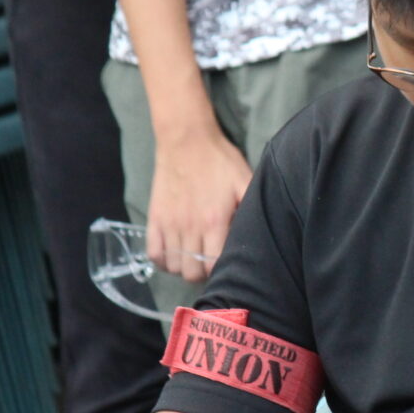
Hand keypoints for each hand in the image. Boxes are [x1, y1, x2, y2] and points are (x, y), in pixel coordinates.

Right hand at [147, 124, 253, 281]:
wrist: (186, 140)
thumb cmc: (220, 160)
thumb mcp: (245, 180)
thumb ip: (251, 207)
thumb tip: (260, 231)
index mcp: (215, 220)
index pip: (215, 265)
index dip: (223, 269)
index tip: (228, 263)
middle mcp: (190, 226)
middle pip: (192, 272)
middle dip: (204, 273)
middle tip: (211, 261)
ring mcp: (169, 223)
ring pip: (174, 267)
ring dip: (185, 267)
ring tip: (195, 257)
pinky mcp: (154, 218)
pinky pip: (153, 253)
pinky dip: (163, 260)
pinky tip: (175, 253)